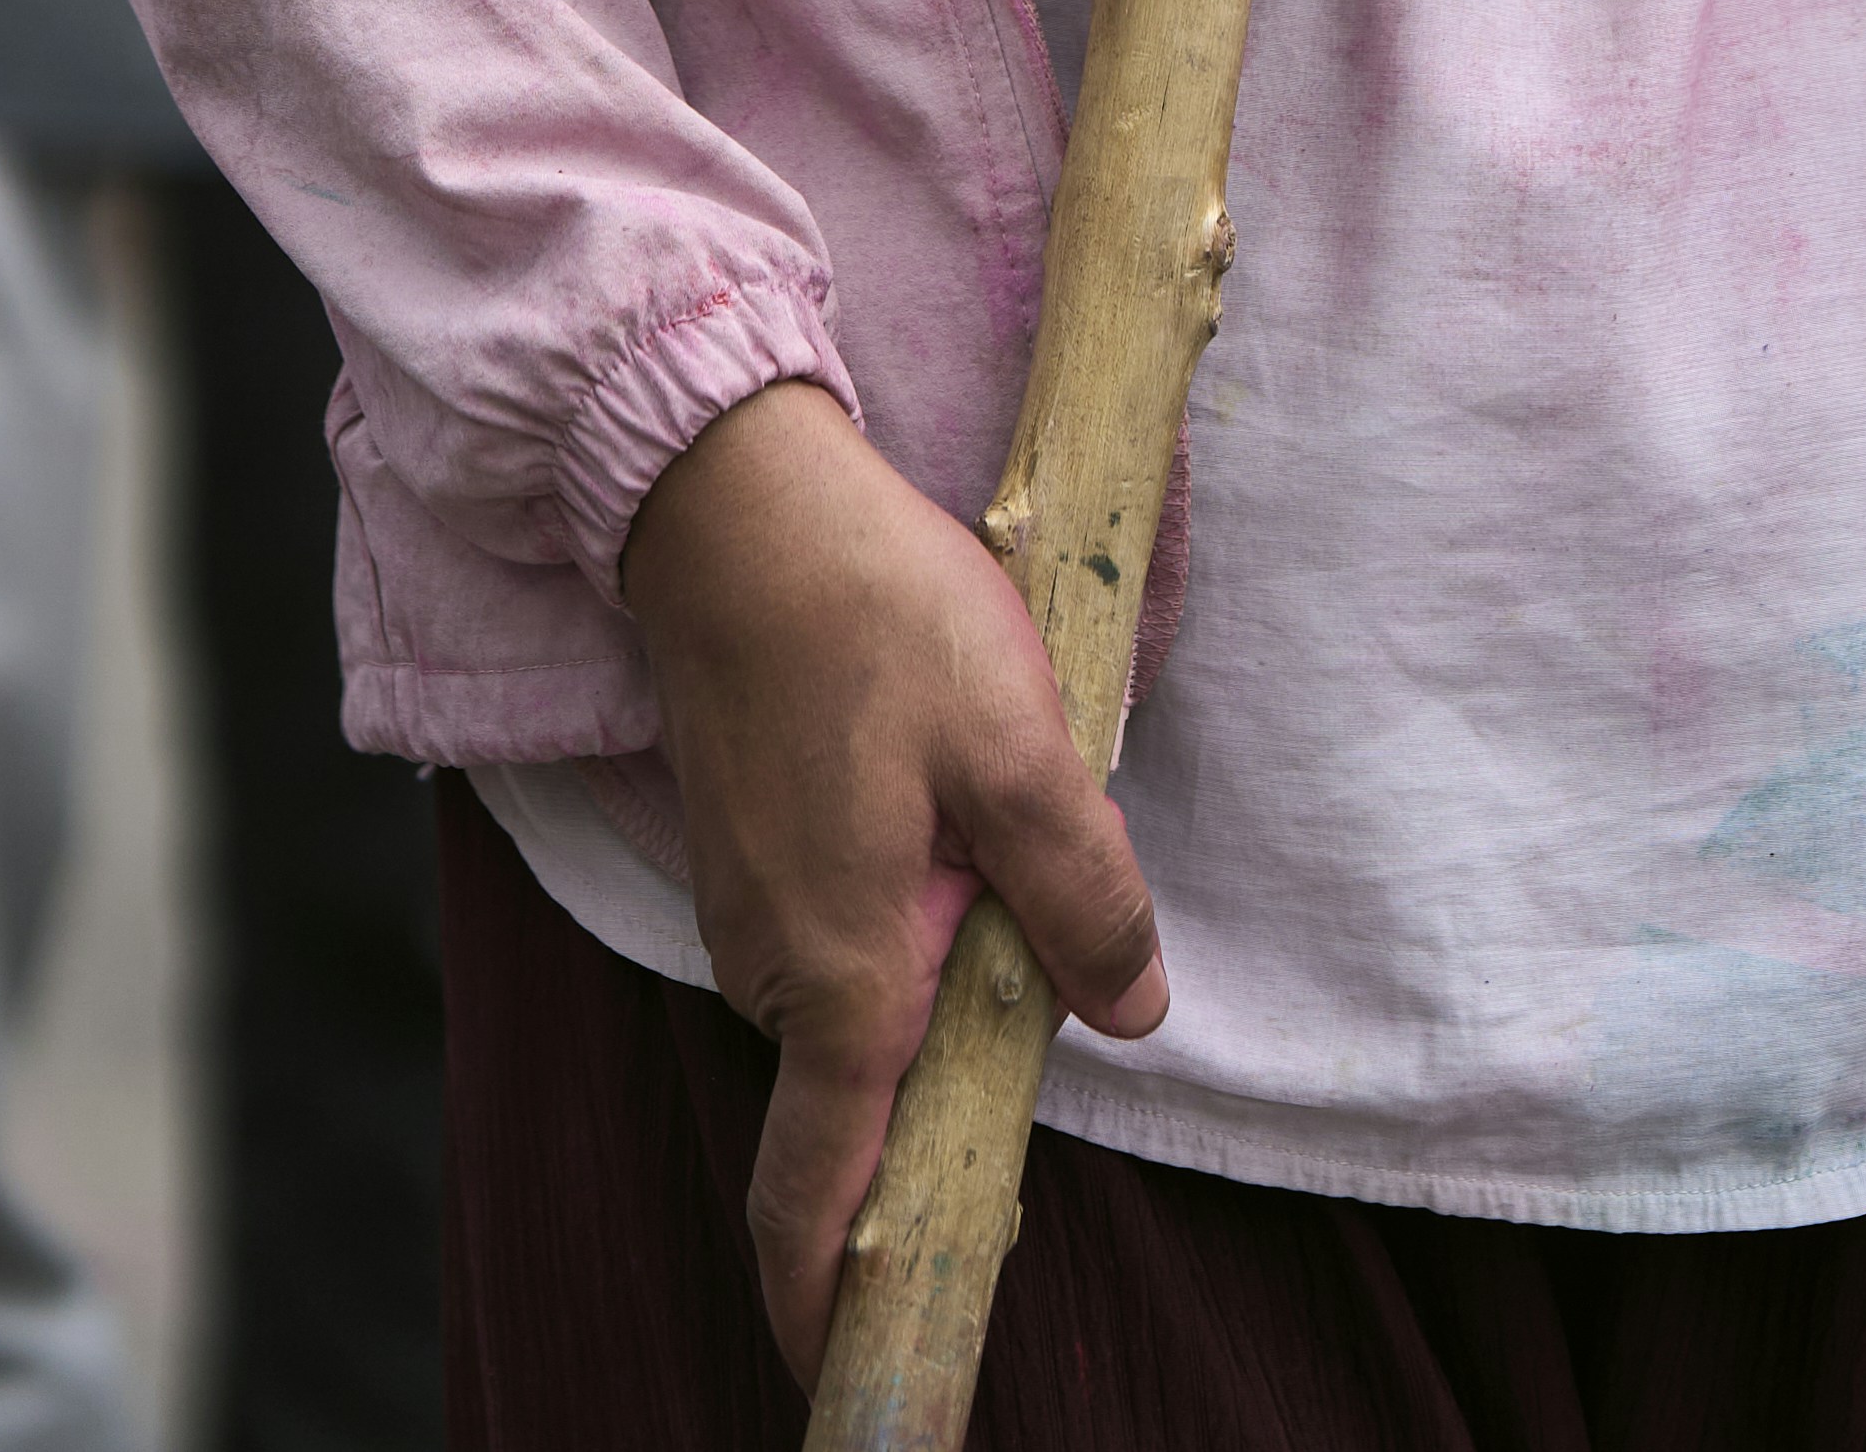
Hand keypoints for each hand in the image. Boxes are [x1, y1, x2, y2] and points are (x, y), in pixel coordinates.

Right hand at [617, 379, 1164, 1383]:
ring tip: (1000, 858)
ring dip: (925, 989)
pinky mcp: (746, 854)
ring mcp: (748, 912)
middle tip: (1034, 1010)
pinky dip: (889, 934)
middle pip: (863, 1100)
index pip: (821, 1194)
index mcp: (844, 976)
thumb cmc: (874, 612)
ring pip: (853, 1010)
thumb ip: (1083, 891)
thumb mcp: (1020, 744)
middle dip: (940, 1100)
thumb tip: (1133, 1012)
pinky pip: (828, 943)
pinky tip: (945, 820)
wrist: (732, 501)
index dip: (830, 1303)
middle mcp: (776, 969)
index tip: (857, 1376)